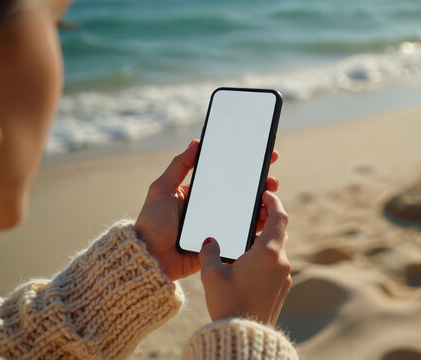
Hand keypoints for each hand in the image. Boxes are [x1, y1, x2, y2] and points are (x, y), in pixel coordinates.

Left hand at [134, 140, 279, 280]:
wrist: (150, 257)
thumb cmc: (152, 223)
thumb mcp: (161, 189)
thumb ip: (178, 166)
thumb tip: (196, 143)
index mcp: (200, 194)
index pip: (227, 177)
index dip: (245, 168)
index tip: (263, 157)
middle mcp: (213, 209)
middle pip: (242, 195)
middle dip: (260, 186)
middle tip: (271, 181)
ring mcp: (219, 227)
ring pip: (246, 214)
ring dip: (262, 206)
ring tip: (270, 200)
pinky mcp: (222, 244)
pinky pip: (242, 235)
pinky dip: (255, 227)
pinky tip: (264, 219)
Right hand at [199, 191, 290, 325]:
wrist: (245, 336)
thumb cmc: (228, 304)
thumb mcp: (212, 275)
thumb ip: (209, 252)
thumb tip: (209, 241)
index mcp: (267, 253)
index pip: (279, 217)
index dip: (273, 201)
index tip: (266, 193)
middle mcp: (281, 262)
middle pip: (280, 231)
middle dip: (268, 219)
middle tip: (254, 212)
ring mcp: (284, 276)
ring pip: (279, 249)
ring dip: (266, 239)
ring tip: (246, 239)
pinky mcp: (282, 289)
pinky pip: (277, 264)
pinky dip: (266, 256)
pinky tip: (248, 263)